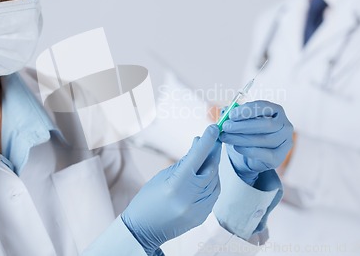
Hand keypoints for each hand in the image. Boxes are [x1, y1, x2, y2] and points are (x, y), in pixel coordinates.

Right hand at [121, 125, 221, 254]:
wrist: (144, 230)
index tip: (214, 129)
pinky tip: (205, 175)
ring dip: (213, 167)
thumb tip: (200, 144)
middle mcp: (190, 199)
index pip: (196, 158)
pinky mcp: (203, 217)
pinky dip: (211, 182)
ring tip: (206, 157)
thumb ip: (184, 162)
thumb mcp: (163, 176)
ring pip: (215, 181)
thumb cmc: (148, 199)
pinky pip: (213, 194)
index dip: (207, 142)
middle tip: (214, 139)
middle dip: (213, 153)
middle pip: (210, 170)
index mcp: (176, 186)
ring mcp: (198, 210)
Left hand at [219, 101, 292, 185]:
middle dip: (243, 125)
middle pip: (266, 124)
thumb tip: (224, 112)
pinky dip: (248, 150)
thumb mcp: (242, 121)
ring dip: (241, 138)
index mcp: (277, 111)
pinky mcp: (279, 158)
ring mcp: (285, 143)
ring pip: (264, 140)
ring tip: (226, 137)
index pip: (265, 107)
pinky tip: (236, 147)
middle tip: (226, 127)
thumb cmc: (248, 133)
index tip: (231, 115)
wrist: (253, 156)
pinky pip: (264, 154)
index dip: (247, 110)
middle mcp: (285, 125)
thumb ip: (235, 115)